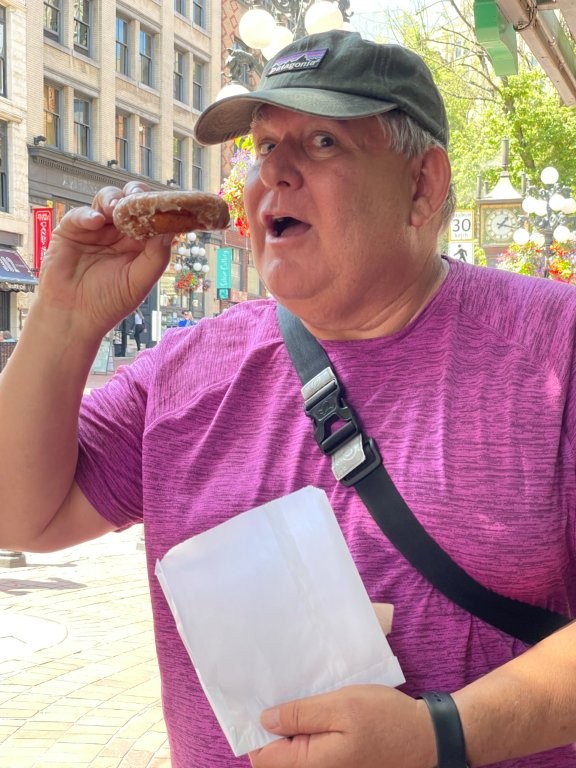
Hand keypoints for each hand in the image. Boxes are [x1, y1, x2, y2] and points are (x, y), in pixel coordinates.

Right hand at [37, 181, 172, 338]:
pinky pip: (80, 214)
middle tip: (138, 199)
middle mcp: (119, 233)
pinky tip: (95, 222)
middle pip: (131, 202)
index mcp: (139, 244)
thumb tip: (171, 232)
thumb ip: (156, 257)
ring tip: (115, 209)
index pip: (152, 217)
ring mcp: (96, 229)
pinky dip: (88, 214)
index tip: (166, 204)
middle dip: (136, 195)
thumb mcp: (139, 282)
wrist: (73, 316)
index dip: (159, 208)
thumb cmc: (108, 303)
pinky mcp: (72, 230)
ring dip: (113, 200)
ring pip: (107, 201)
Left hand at [249, 685, 435, 767]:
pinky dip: (308, 730)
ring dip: (292, 726)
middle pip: (277, 755)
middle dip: (273, 726)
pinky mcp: (340, 763)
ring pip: (295, 751)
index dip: (256, 730)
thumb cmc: (385, 719)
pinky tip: (316, 708)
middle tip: (279, 692)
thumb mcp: (341, 706)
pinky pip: (312, 750)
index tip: (258, 701)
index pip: (263, 756)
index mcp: (312, 764)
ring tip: (299, 696)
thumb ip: (301, 714)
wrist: (426, 737)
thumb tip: (265, 721)